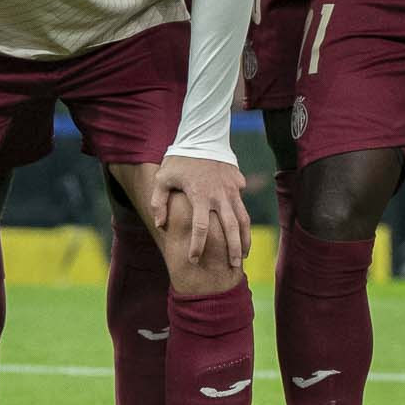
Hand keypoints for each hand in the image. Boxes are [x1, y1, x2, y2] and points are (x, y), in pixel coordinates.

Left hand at [154, 151, 249, 270]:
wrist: (202, 136)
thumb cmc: (179, 160)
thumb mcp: (162, 178)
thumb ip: (158, 202)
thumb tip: (161, 225)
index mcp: (199, 194)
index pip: (200, 227)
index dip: (197, 245)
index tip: (194, 260)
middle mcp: (219, 194)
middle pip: (230, 227)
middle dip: (232, 248)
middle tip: (234, 267)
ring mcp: (231, 189)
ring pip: (243, 219)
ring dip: (244, 239)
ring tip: (243, 256)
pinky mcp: (238, 184)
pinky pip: (243, 206)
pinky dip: (245, 223)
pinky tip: (244, 236)